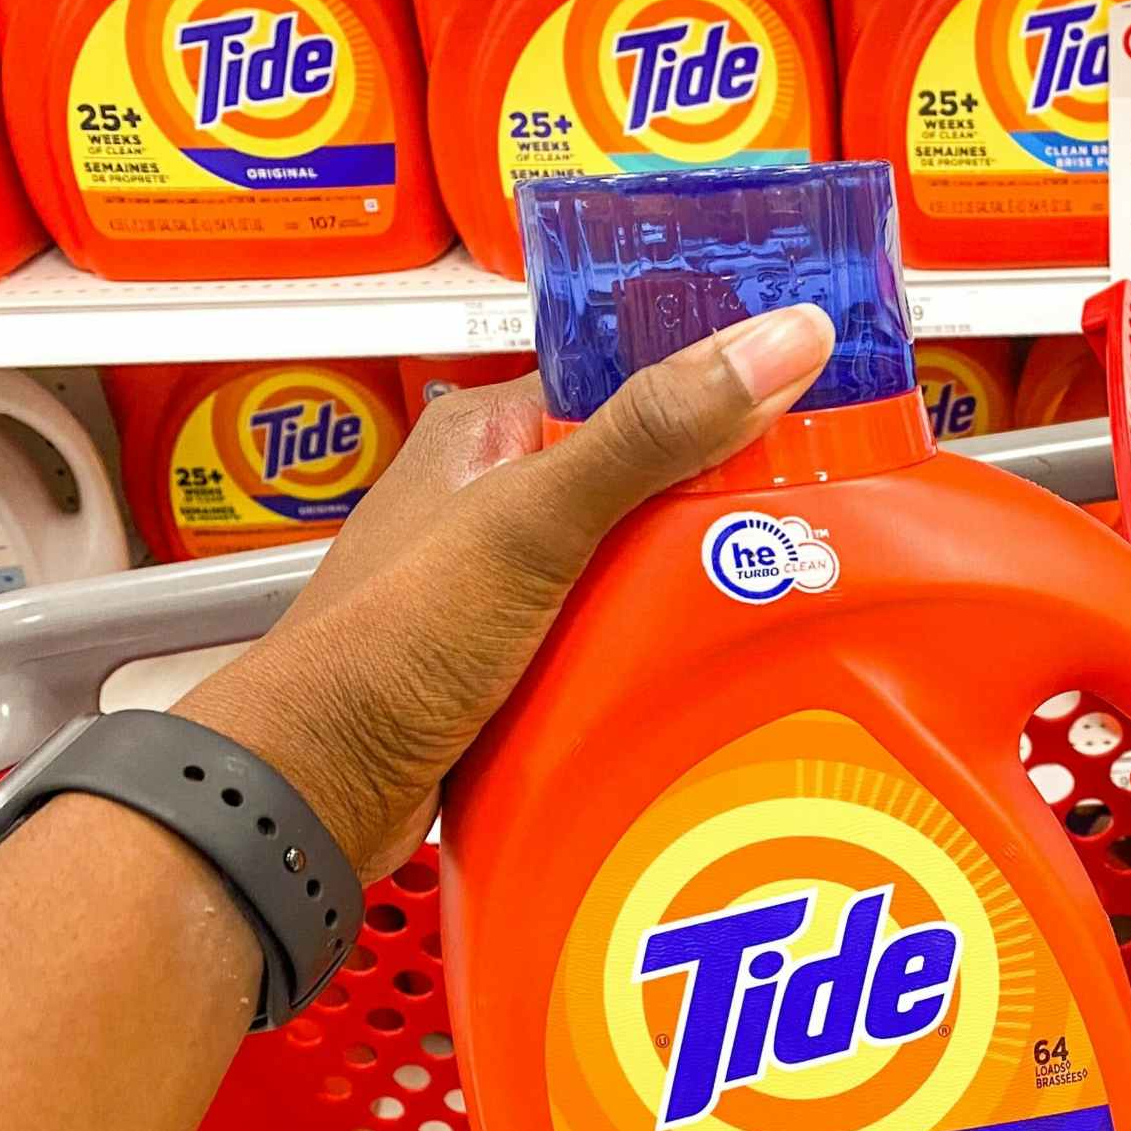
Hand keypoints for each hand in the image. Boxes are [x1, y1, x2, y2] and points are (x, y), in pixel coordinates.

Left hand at [177, 304, 836, 882]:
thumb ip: (652, 433)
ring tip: (787, 599)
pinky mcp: (525, 667)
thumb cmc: (388, 646)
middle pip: (650, 483)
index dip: (718, 389)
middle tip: (816, 523)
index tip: (815, 404)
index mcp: (490, 435)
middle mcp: (500, 505)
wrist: (314, 791)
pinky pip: (623, 643)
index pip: (631, 382)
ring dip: (703, 590)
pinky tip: (716, 672)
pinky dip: (667, 656)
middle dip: (726, 507)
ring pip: (641, 570)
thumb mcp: (537, 523)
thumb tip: (778, 340)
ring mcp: (512, 590)